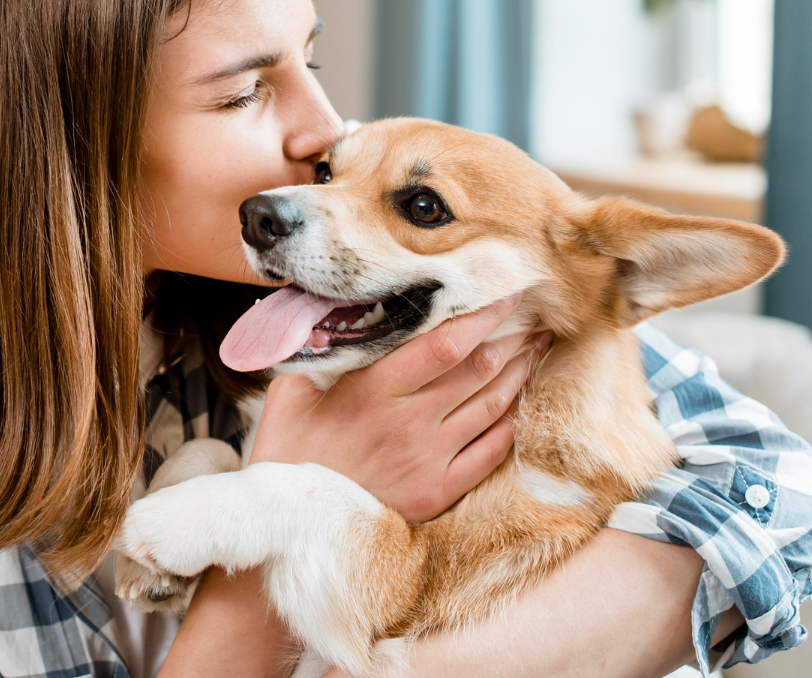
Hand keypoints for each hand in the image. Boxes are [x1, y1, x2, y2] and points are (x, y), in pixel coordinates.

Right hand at [248, 293, 549, 521]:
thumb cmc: (286, 457)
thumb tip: (335, 319)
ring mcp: (429, 460)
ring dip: (520, 373)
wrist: (293, 529)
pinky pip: (491, 451)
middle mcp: (409, 423)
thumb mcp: (289, 396)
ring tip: (536, 348)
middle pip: (479, 370)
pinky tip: (521, 402)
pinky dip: (512, 422)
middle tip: (531, 314)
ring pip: (493, 406)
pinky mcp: (439, 492)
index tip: (505, 293)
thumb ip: (316, 355)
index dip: (483, 315)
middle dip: (511, 338)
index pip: (445, 344)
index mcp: (372, 392)